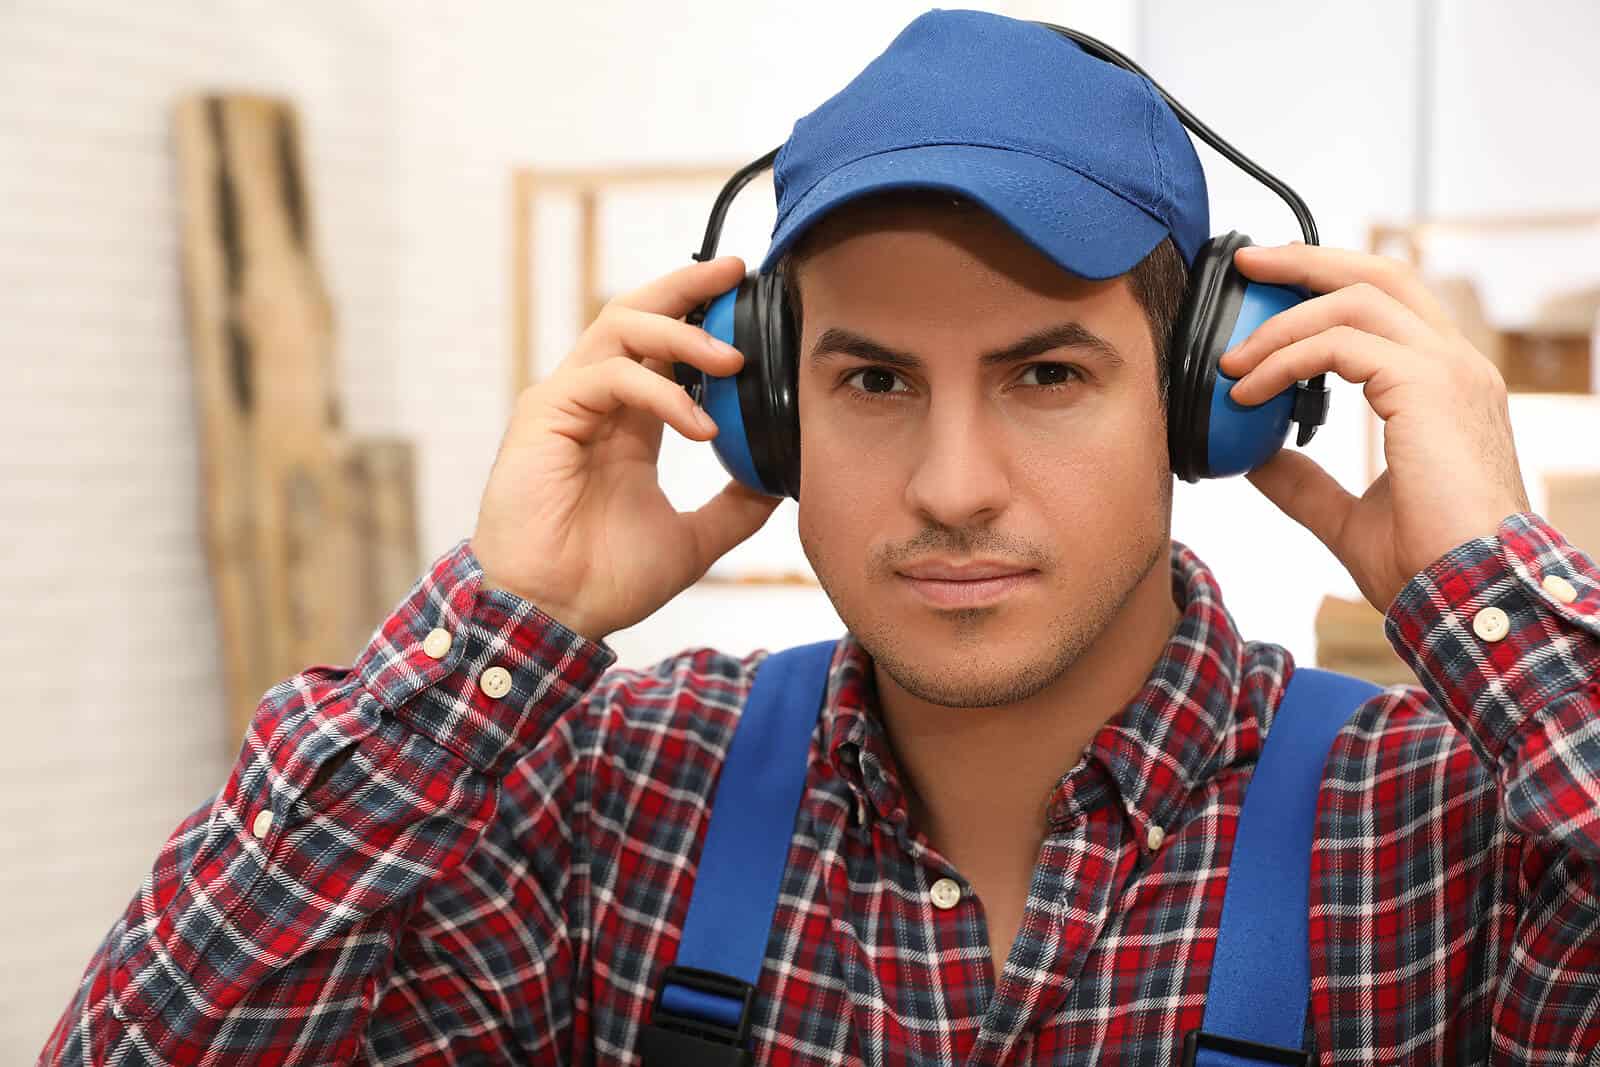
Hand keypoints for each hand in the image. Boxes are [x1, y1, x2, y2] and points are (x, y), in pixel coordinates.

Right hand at [471, 256, 780, 640]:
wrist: (552, 615)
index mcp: (626, 421)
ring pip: (621, 328)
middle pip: (636, 313)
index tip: (749, 295)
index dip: (701, 314)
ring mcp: (567, 401)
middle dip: (687, 285)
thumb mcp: (693, 540)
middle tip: (737, 271)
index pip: (663, 345)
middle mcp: (595, 400)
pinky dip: (662, 393)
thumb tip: (779, 481)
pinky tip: (699, 425)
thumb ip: (733, 505)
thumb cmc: (604, 579)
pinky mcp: (546, 414)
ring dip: (683, 334)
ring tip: (734, 359)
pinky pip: (610, 376)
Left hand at [1217, 243, 1530, 613]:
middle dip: (1306, 259)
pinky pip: (1340, 344)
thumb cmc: (1428, 566)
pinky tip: (1248, 392)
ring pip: (1355, 299)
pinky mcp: (1428, 386)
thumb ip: (1304, 483)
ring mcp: (1448, 370)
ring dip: (1282, 321)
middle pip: (1379, 275)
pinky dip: (1284, 359)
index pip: (1388, 305)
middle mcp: (1454, 366)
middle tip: (1247, 262)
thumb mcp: (1348, 517)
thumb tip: (1254, 460)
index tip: (1269, 285)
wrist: (1472, 596)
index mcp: (1445, 387)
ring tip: (1231, 361)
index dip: (1328, 285)